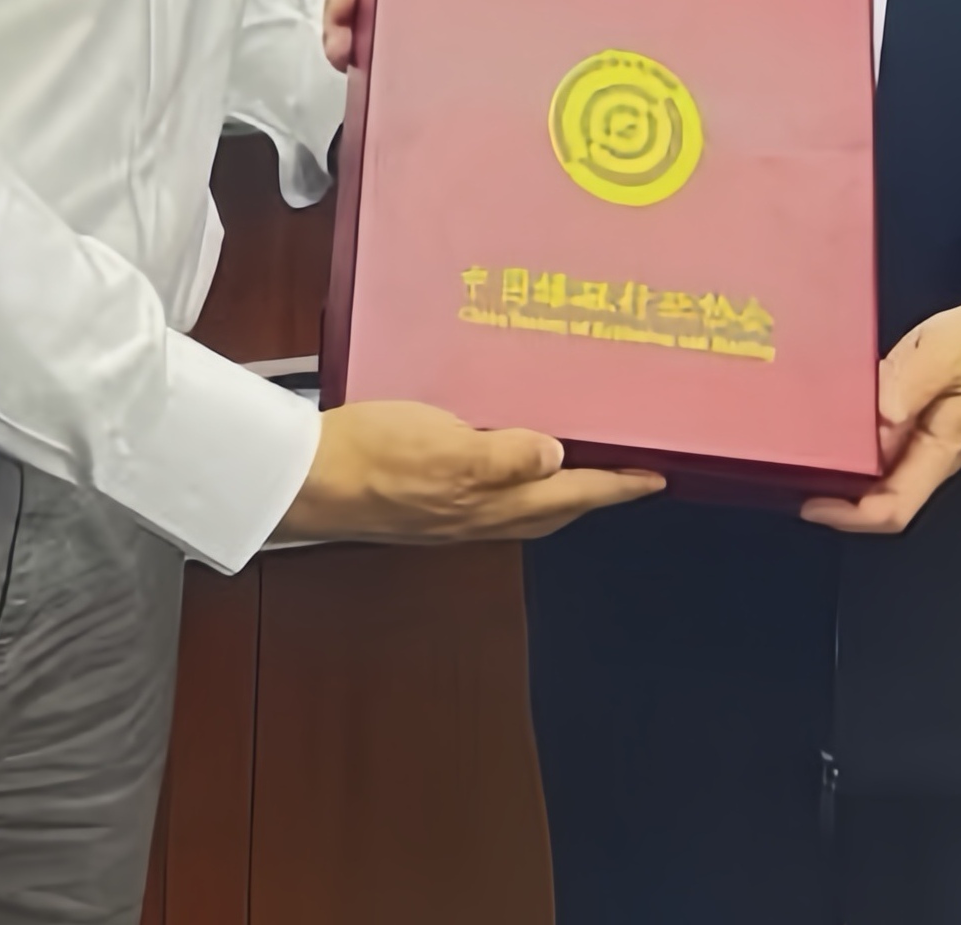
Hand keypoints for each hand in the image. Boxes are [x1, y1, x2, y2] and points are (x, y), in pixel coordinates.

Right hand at [273, 399, 662, 545]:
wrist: (305, 482)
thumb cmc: (370, 458)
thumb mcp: (444, 443)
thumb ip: (503, 455)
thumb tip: (557, 457)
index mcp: (490, 502)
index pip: (571, 495)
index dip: (616, 487)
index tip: (655, 479)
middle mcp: (476, 518)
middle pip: (554, 512)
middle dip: (595, 497)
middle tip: (628, 477)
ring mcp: (450, 517)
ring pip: (523, 510)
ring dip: (559, 496)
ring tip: (580, 472)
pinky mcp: (426, 506)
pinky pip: (490, 501)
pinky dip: (516, 488)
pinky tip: (505, 465)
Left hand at [801, 294, 960, 537]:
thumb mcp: (945, 352)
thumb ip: (907, 385)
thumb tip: (875, 423)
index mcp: (944, 448)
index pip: (894, 507)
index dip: (849, 515)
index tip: (808, 502)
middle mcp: (935, 454)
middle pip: (881, 496)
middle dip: (837, 494)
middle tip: (790, 474)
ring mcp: (931, 439)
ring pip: (881, 472)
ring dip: (844, 468)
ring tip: (801, 451)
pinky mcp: (926, 420)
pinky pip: (886, 443)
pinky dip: (857, 441)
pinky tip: (832, 422)